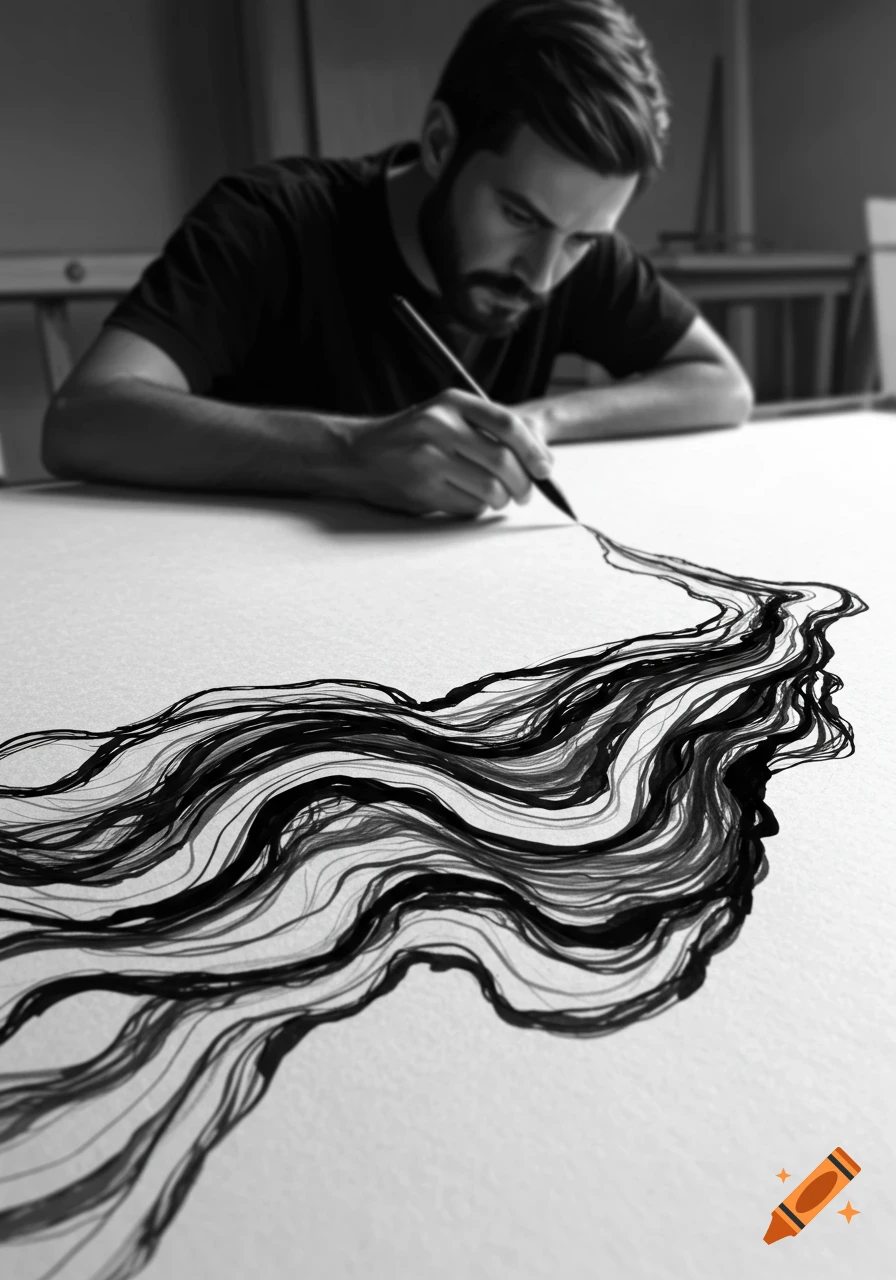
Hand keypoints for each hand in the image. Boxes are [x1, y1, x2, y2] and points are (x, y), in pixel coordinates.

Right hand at [344, 388, 554, 516]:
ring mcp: (429, 458)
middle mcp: (440, 425)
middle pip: (503, 461)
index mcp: (452, 402)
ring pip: (490, 488)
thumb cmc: (410, 437)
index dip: (534, 451)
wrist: (357, 454)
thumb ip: (485, 428)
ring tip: (498, 498)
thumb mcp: (444, 415)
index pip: (508, 425)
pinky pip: (469, 506)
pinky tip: (468, 499)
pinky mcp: (422, 488)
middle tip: (526, 494)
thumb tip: (539, 458)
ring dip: (502, 500)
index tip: (545, 469)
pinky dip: (477, 508)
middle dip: (523, 484)